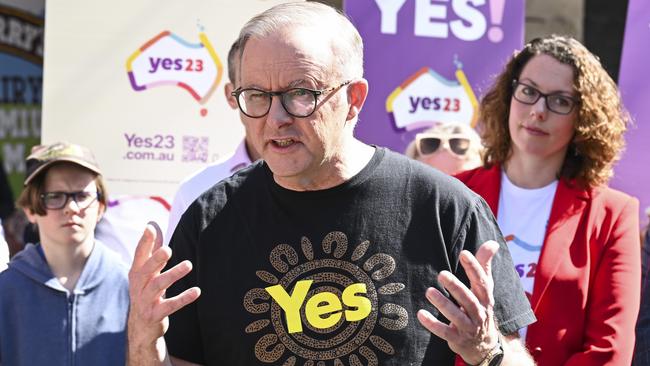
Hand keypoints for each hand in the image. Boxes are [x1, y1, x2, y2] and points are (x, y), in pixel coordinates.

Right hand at [127, 222, 200, 364]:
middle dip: (156, 259)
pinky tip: (196, 291)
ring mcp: (145, 301)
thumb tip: (151, 224)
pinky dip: (183, 298)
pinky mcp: (155, 314)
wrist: (141, 326)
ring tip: (188, 265)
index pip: (139, 254)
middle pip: (146, 270)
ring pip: (158, 286)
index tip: (150, 227)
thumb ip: (150, 249)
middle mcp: (138, 285)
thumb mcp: (147, 271)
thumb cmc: (146, 291)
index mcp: (136, 272)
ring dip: (173, 275)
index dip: (144, 241)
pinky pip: (169, 306)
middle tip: (169, 250)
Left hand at [417, 240, 500, 364]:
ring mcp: (468, 328)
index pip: (482, 282)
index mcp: (485, 298)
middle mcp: (479, 313)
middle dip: (456, 287)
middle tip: (441, 273)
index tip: (464, 253)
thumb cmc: (480, 309)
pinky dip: (433, 324)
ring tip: (429, 291)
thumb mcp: (484, 289)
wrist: (484, 345)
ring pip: (456, 316)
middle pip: (469, 299)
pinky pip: (444, 332)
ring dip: (443, 304)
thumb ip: (484, 266)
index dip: (474, 267)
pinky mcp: (457, 339)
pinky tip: (421, 314)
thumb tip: (492, 243)